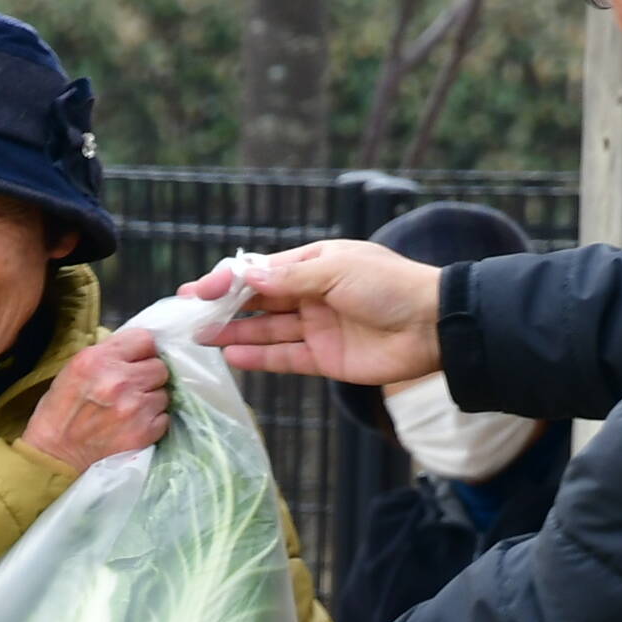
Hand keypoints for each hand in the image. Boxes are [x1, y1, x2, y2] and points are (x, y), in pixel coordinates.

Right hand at [21, 329, 171, 472]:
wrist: (55, 454)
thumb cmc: (60, 410)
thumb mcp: (74, 369)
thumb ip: (107, 355)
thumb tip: (136, 350)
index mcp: (99, 360)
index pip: (145, 340)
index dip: (142, 351)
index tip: (136, 360)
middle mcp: (120, 381)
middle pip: (159, 366)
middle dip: (148, 375)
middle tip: (132, 387)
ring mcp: (136, 408)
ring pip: (163, 392)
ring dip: (151, 398)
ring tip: (131, 408)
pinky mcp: (145, 432)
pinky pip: (164, 417)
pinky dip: (153, 420)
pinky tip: (134, 424)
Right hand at [194, 241, 444, 386]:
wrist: (433, 326)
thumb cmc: (389, 285)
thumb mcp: (336, 270)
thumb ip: (289, 277)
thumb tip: (246, 276)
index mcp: (315, 263)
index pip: (261, 271)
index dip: (228, 280)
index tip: (197, 291)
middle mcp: (312, 294)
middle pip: (259, 301)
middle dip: (224, 307)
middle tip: (187, 316)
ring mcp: (317, 327)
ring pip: (267, 330)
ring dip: (234, 332)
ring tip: (200, 337)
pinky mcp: (325, 358)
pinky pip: (285, 358)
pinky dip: (259, 358)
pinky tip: (232, 355)